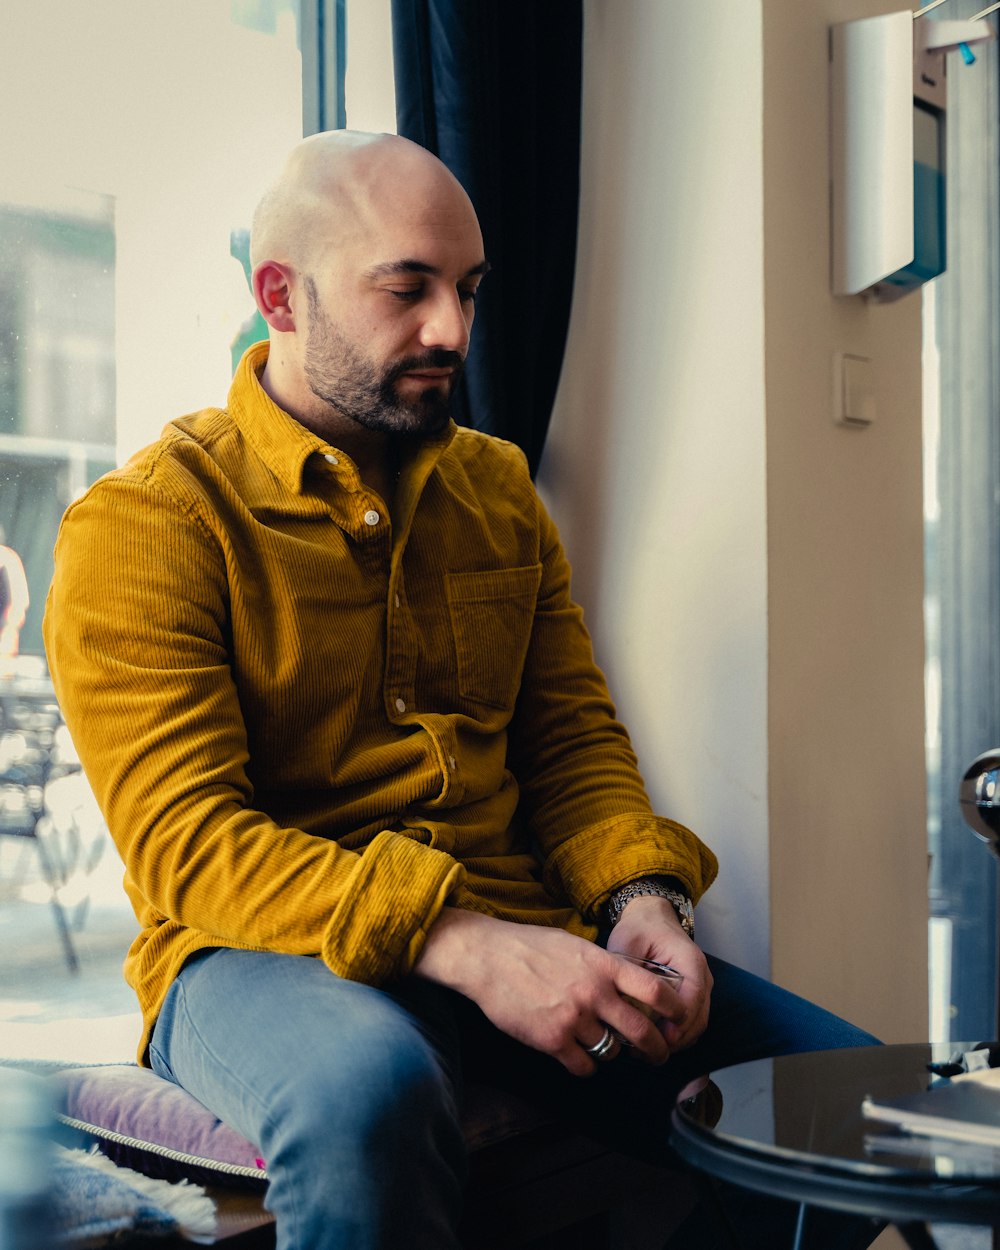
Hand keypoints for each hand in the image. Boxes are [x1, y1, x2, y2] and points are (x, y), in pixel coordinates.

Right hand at [414, 908, 683, 1075]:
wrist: (488, 957)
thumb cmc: (530, 946)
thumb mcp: (575, 945)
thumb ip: (604, 966)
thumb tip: (631, 982)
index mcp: (603, 966)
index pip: (655, 990)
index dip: (675, 1009)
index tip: (679, 1019)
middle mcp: (594, 993)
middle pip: (642, 1032)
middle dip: (655, 1049)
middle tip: (657, 1056)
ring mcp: (573, 1018)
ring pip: (611, 1051)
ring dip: (610, 1052)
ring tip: (601, 1045)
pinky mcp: (552, 1040)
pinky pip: (583, 1066)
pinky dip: (585, 1065)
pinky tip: (577, 1056)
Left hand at [605, 894, 711, 1053]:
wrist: (651, 916)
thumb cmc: (639, 928)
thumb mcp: (628, 943)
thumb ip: (628, 972)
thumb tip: (621, 1005)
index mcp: (690, 961)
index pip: (691, 1001)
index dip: (677, 1026)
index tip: (656, 1039)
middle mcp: (702, 976)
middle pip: (698, 1019)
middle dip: (675, 1041)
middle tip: (647, 1053)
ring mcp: (701, 986)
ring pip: (697, 1025)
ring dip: (677, 1042)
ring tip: (647, 1051)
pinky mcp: (693, 994)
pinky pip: (691, 1021)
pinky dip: (677, 1035)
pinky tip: (654, 1041)